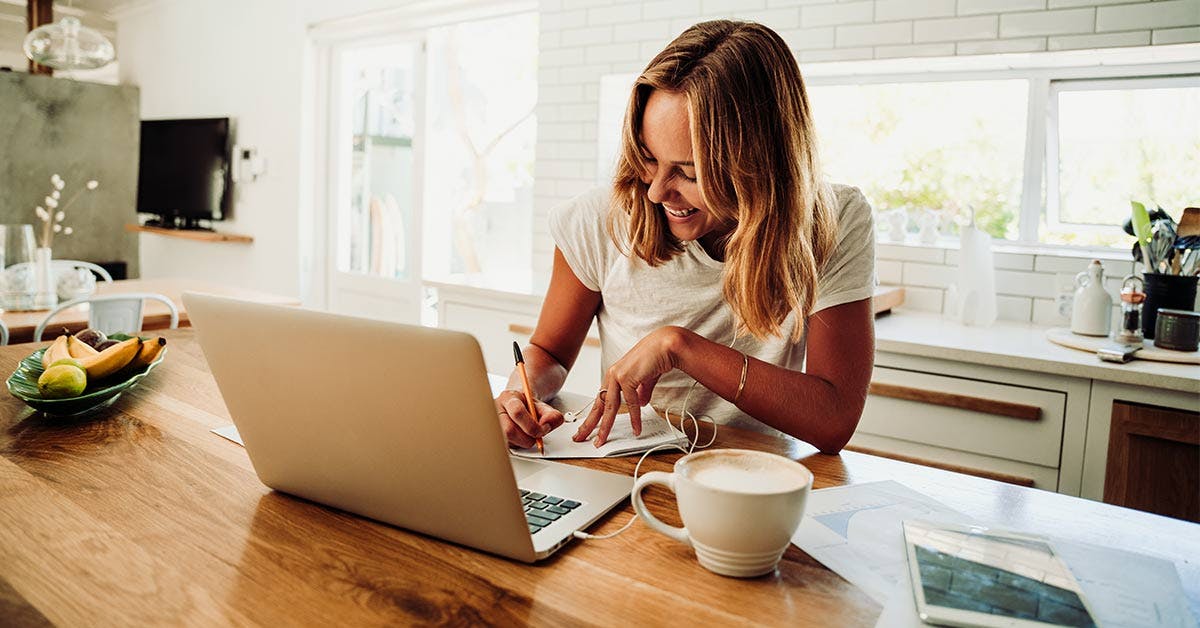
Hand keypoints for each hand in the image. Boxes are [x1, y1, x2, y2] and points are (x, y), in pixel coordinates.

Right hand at [496, 389, 563, 448]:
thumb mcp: (543, 407)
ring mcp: (494, 425)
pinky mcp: (495, 437)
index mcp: (509, 398)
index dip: (532, 425)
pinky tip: (521, 438)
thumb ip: (551, 415)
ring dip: (523, 442)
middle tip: (537, 436)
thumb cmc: (528, 407)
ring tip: (529, 436)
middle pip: (509, 430)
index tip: (544, 429)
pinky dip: (518, 446)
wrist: (519, 406)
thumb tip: (547, 424)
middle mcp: (497, 410)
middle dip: (528, 438)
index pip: (517, 412)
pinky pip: (507, 447)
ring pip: (507, 441)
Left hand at [574, 327, 681, 445]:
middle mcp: (612, 376)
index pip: (600, 399)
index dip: (594, 415)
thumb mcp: (645, 380)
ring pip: (609, 407)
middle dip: (589, 424)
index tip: (588, 427)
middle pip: (598, 405)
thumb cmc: (655, 358)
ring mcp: (618, 376)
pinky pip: (631, 403)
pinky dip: (635, 418)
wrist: (664, 346)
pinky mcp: (627, 377)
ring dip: (605, 426)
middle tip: (580, 437)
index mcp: (614, 375)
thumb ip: (641, 392)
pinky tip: (636, 429)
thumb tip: (641, 404)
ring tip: (601, 440)